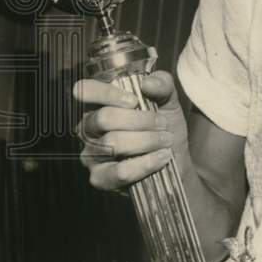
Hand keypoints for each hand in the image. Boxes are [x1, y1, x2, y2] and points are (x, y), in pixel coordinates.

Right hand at [73, 71, 187, 190]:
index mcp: (99, 104)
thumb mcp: (168, 100)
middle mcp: (89, 128)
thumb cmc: (164, 128)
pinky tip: (162, 157)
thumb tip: (147, 83)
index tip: (134, 100)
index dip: (106, 93)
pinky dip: (146, 163)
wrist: (176, 161)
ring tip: (166, 140)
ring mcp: (91, 154)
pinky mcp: (101, 178)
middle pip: (104, 118)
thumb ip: (161, 84)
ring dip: (147, 140)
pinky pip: (120, 171)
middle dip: (141, 120)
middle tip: (163, 124)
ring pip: (113, 143)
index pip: (85, 90)